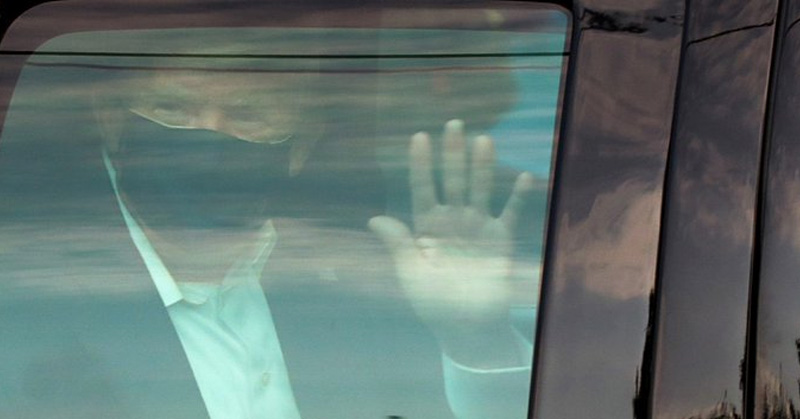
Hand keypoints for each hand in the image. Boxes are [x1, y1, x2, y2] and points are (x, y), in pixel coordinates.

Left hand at [370, 120, 533, 364]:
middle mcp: (452, 220)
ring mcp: (477, 227)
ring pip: (480, 189)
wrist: (468, 326)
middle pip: (453, 180)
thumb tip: (374, 219)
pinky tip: (525, 175)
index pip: (422, 188)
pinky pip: (510, 212)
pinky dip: (518, 196)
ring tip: (483, 139)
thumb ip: (398, 244)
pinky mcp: (501, 239)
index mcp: (427, 227)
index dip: (421, 163)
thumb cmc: (433, 303)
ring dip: (482, 165)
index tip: (419, 137)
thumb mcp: (411, 274)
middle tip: (453, 123)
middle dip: (453, 153)